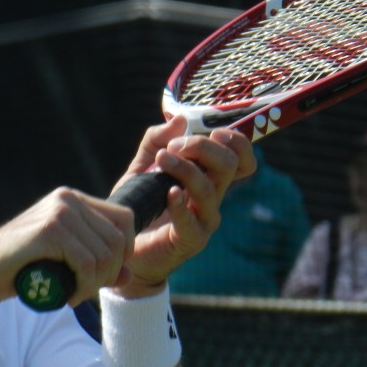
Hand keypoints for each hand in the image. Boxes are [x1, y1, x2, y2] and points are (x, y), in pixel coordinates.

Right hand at [0, 186, 137, 306]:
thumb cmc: (21, 266)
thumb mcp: (65, 262)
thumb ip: (96, 264)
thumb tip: (129, 277)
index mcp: (73, 200)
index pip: (124, 219)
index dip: (125, 252)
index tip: (104, 274)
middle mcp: (68, 200)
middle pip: (117, 240)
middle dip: (109, 273)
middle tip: (86, 291)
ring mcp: (58, 213)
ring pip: (104, 254)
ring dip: (96, 284)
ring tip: (77, 295)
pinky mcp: (49, 232)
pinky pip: (86, 264)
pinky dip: (84, 286)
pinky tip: (71, 297)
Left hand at [112, 116, 255, 297]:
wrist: (125, 247)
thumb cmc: (140, 206)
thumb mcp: (141, 167)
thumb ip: (155, 142)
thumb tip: (179, 119)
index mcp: (208, 178)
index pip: (241, 158)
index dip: (237, 141)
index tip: (211, 132)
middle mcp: (212, 197)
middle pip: (228, 165)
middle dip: (202, 148)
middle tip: (172, 148)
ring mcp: (204, 220)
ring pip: (209, 189)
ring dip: (185, 169)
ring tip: (160, 160)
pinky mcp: (190, 240)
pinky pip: (192, 221)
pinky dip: (180, 204)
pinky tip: (168, 193)